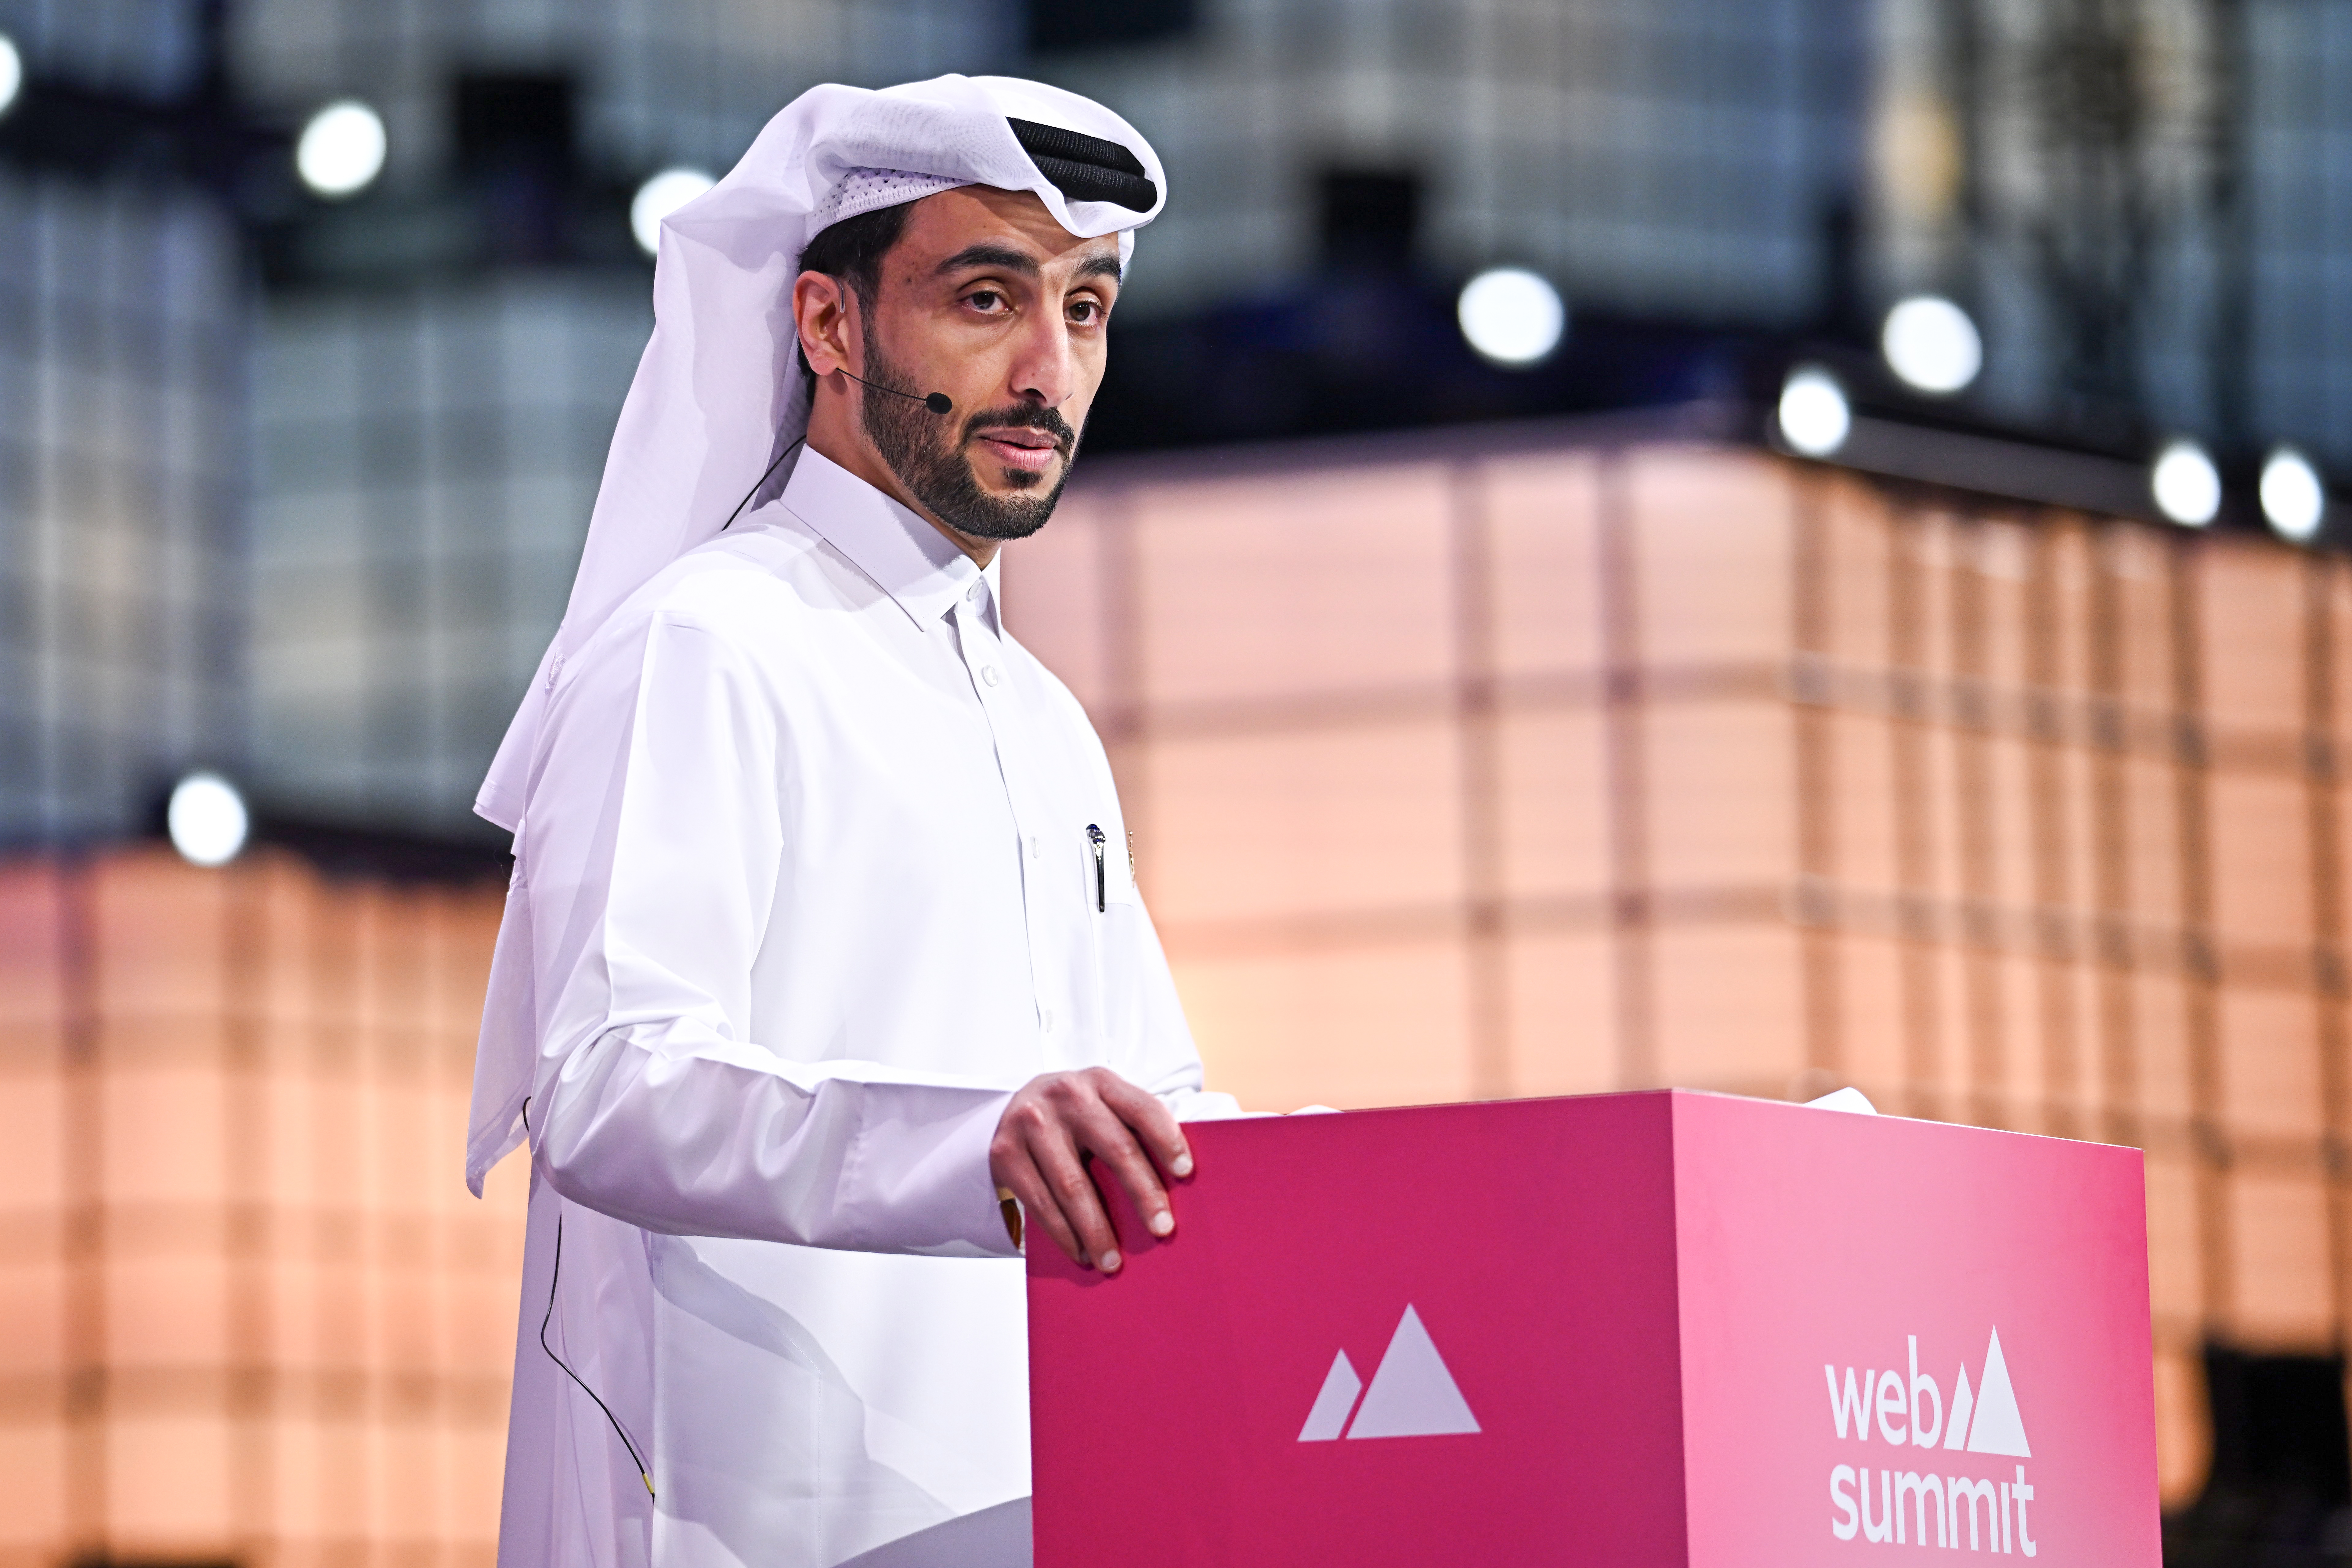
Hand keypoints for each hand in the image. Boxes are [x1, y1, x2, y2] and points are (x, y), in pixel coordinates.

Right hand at [989, 1068, 1191, 1273]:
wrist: (1014, 1109)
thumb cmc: (1075, 1117)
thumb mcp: (1103, 1107)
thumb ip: (1132, 1129)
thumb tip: (1177, 1183)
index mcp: (1101, 1081)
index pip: (1143, 1108)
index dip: (1167, 1139)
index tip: (1186, 1172)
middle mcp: (1067, 1095)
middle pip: (1116, 1148)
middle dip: (1143, 1193)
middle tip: (1163, 1229)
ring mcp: (1032, 1122)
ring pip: (1073, 1185)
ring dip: (1097, 1229)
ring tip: (1113, 1261)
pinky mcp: (1005, 1152)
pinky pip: (1040, 1202)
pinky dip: (1064, 1233)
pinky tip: (1080, 1252)